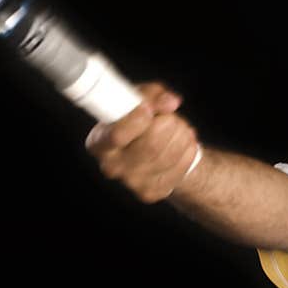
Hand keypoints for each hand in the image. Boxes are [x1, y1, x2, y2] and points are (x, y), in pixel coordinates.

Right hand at [84, 82, 200, 202]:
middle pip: (151, 145)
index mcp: (99, 141)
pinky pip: (179, 167)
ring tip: (180, 127)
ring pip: (169, 155)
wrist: (153, 150)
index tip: (149, 110)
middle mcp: (111, 166)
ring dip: (181, 135)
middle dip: (169, 125)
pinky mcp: (151, 192)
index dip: (136, 120)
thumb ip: (152, 95)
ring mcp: (131, 183)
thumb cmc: (140, 120)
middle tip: (172, 117)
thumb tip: (170, 103)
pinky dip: (188, 150)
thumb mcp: (140, 98)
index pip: (117, 135)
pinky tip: (184, 143)